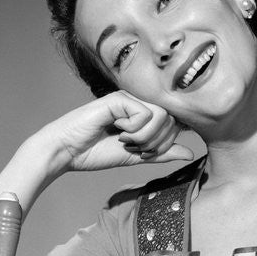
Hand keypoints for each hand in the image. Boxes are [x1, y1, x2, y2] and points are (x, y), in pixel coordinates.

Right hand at [40, 90, 193, 172]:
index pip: (174, 124)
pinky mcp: (119, 98)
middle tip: (134, 148)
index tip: (144, 152)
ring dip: (145, 137)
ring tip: (125, 140)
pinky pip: (145, 114)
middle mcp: (139, 103)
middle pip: (171, 120)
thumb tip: (189, 153)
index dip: (166, 142)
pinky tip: (116, 129)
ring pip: (161, 116)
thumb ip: (161, 154)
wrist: (67, 152)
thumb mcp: (136, 156)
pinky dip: (133, 130)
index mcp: (144, 115)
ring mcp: (129, 99)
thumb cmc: (95, 152)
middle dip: (156, 143)